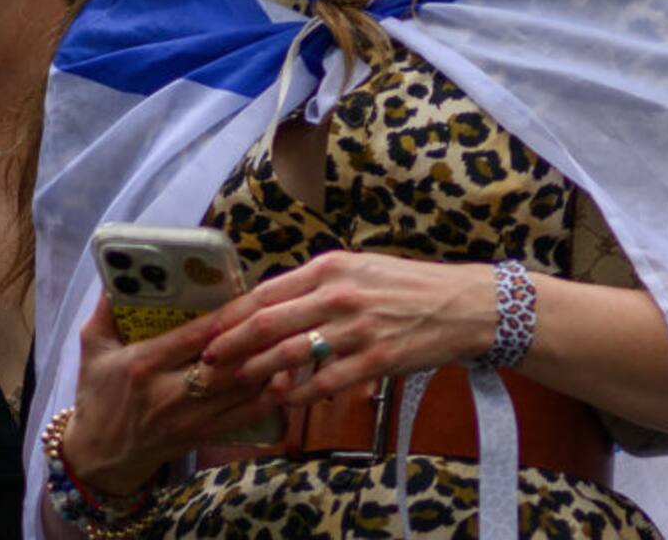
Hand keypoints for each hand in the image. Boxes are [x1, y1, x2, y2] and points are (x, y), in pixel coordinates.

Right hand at [61, 293, 283, 494]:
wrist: (99, 458)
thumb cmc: (96, 394)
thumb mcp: (91, 346)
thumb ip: (105, 309)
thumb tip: (117, 270)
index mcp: (143, 364)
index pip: (192, 338)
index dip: (224, 320)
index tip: (250, 299)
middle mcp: (169, 392)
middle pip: (223, 366)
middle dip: (256, 343)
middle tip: (283, 317)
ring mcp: (188, 418)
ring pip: (239, 391)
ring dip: (269, 368)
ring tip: (294, 342)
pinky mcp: (201, 436)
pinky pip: (242, 417)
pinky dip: (267, 399)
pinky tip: (287, 379)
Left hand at [200, 251, 496, 405]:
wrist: (460, 304)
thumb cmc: (403, 284)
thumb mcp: (355, 268)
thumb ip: (314, 285)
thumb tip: (271, 305)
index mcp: (328, 268)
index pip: (266, 292)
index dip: (232, 314)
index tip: (208, 329)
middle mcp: (337, 294)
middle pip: (269, 321)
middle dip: (232, 343)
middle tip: (207, 360)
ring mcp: (356, 328)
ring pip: (292, 352)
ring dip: (258, 369)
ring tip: (236, 380)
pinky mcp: (376, 359)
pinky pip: (327, 380)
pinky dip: (300, 391)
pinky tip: (283, 398)